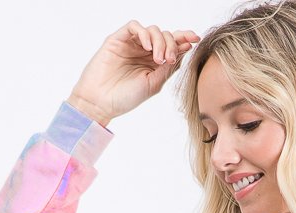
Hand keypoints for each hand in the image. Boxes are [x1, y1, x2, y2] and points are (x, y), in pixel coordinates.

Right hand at [67, 20, 200, 124]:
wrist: (101, 102)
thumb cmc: (126, 98)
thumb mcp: (153, 84)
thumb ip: (168, 68)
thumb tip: (184, 52)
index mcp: (155, 64)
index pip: (173, 46)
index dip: (184, 39)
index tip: (195, 39)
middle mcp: (145, 52)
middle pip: (165, 36)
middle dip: (172, 45)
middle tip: (168, 60)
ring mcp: (132, 45)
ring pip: (152, 30)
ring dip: (160, 42)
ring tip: (158, 59)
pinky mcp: (118, 39)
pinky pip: (134, 27)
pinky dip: (144, 33)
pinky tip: (148, 47)